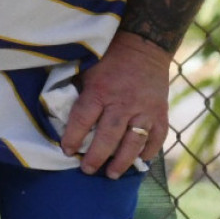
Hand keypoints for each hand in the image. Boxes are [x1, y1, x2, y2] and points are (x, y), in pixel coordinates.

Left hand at [62, 31, 172, 176]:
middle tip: (87, 170)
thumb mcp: (88, 69)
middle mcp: (123, 103)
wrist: (145, 44)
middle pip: (108, 137)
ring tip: (112, 174)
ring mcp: (144, 110)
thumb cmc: (110, 58)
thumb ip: (77, 92)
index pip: (83, 119)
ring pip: (133, 142)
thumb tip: (59, 114)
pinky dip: (149, 151)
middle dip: (96, 157)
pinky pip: (157, 137)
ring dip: (122, 162)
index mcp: (100, 91)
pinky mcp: (160, 112)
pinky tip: (140, 160)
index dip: (73, 137)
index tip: (67, 150)